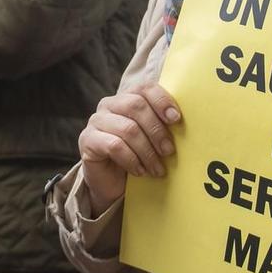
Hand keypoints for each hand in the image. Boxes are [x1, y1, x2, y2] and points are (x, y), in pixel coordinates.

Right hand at [76, 84, 181, 211]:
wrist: (113, 184)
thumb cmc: (137, 157)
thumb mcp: (152, 139)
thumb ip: (163, 125)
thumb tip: (184, 123)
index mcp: (127, 98)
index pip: (144, 88)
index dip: (161, 100)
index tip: (176, 119)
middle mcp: (109, 105)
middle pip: (136, 106)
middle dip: (157, 130)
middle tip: (169, 151)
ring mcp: (96, 121)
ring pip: (128, 128)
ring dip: (147, 151)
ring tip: (157, 169)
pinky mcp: (87, 140)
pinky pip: (114, 145)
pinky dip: (132, 160)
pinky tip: (140, 171)